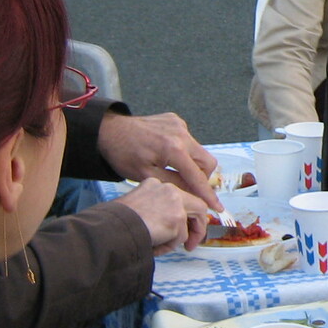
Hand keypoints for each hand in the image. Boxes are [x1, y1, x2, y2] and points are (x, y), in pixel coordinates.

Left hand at [98, 111, 220, 209]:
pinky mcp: (176, 120)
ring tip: (173, 169)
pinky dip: (183, 151)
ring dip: (192, 164)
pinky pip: (189, 140)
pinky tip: (167, 154)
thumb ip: (173, 184)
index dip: (208, 195)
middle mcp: (182, 134)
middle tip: (188, 187)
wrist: (110, 130)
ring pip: (199, 151)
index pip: (198, 177)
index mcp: (174, 149)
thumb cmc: (124, 155)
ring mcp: (180, 125)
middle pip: (207, 162)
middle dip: (202, 178)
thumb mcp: (146, 176)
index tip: (217, 207)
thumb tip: (193, 193)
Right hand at [117, 178, 212, 253]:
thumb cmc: (116, 221)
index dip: (184, 214)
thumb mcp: (136, 206)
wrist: (111, 227)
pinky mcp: (177, 218)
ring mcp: (175, 202)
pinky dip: (169, 246)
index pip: (180, 197)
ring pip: (193, 220)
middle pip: (196, 204)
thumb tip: (167, 225)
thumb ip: (154, 210)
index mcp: (155, 184)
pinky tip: (154, 246)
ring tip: (165, 247)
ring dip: (183, 237)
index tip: (182, 227)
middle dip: (197, 225)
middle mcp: (168, 188)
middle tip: (190, 242)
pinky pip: (181, 237)